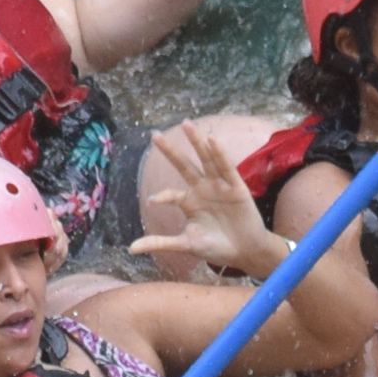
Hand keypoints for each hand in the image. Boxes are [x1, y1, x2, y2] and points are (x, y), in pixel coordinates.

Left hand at [125, 120, 281, 276]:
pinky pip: (227, 167)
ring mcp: (219, 186)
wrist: (245, 252)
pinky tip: (212, 140)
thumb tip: (131, 249)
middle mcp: (202, 189)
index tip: (153, 202)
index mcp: (189, 201)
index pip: (171, 194)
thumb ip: (160, 243)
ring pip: (206, 159)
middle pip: (184, 166)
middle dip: (170, 151)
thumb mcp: (186, 244)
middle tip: (154, 135)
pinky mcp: (236, 188)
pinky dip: (220, 154)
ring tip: (186, 124)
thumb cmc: (216, 247)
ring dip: (196, 142)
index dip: (163, 196)